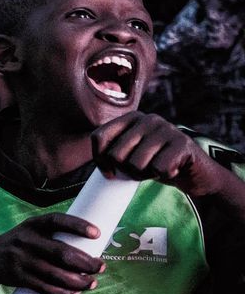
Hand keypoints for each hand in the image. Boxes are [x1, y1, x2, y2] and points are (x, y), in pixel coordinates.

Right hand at [0, 213, 102, 293]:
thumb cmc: (21, 245)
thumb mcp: (31, 233)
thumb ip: (54, 237)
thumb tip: (90, 250)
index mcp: (33, 224)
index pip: (57, 221)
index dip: (77, 226)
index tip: (97, 234)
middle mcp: (25, 240)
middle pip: (61, 252)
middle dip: (85, 262)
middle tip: (101, 267)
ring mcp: (20, 258)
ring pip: (55, 273)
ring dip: (77, 281)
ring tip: (92, 283)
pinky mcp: (17, 276)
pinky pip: (44, 287)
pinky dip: (62, 293)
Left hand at [92, 112, 235, 197]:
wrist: (194, 172)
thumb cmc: (156, 162)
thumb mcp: (131, 153)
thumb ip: (112, 151)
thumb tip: (97, 164)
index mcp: (130, 118)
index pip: (99, 137)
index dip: (98, 159)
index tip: (108, 173)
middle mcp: (147, 119)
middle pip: (116, 154)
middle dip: (125, 171)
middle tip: (141, 170)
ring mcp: (167, 128)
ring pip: (136, 164)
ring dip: (145, 174)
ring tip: (156, 168)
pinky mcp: (183, 143)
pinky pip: (159, 168)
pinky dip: (163, 175)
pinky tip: (172, 169)